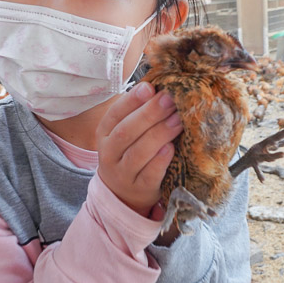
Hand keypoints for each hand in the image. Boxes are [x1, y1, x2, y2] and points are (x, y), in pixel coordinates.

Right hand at [96, 82, 182, 216]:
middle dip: (149, 114)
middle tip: (170, 100)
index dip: (132, 100)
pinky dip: (160, 161)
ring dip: (159, 134)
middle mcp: (109, 153)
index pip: (115, 113)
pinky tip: (171, 148)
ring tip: (178, 120)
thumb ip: (138, 112)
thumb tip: (160, 88)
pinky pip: (149, 175)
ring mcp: (122, 173)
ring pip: (137, 153)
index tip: (150, 88)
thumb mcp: (127, 132)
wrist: (124, 194)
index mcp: (105, 133)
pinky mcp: (139, 189)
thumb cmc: (130, 153)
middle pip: (126, 131)